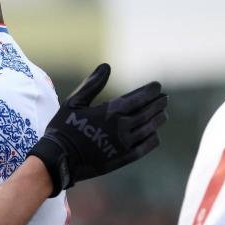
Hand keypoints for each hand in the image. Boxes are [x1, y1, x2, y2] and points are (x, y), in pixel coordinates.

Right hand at [27, 64, 167, 194]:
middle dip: (158, 104)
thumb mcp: (73, 103)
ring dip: (158, 120)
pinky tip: (154, 135)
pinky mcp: (122, 158)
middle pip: (147, 113)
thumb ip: (92, 84)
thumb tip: (106, 66)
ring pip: (148, 129)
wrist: (59, 159)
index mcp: (110, 112)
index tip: (157, 86)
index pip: (138, 98)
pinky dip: (152, 139)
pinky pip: (144, 148)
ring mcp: (123, 144)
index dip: (150, 91)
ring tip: (163, 114)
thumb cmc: (63, 128)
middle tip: (164, 98)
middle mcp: (121, 127)